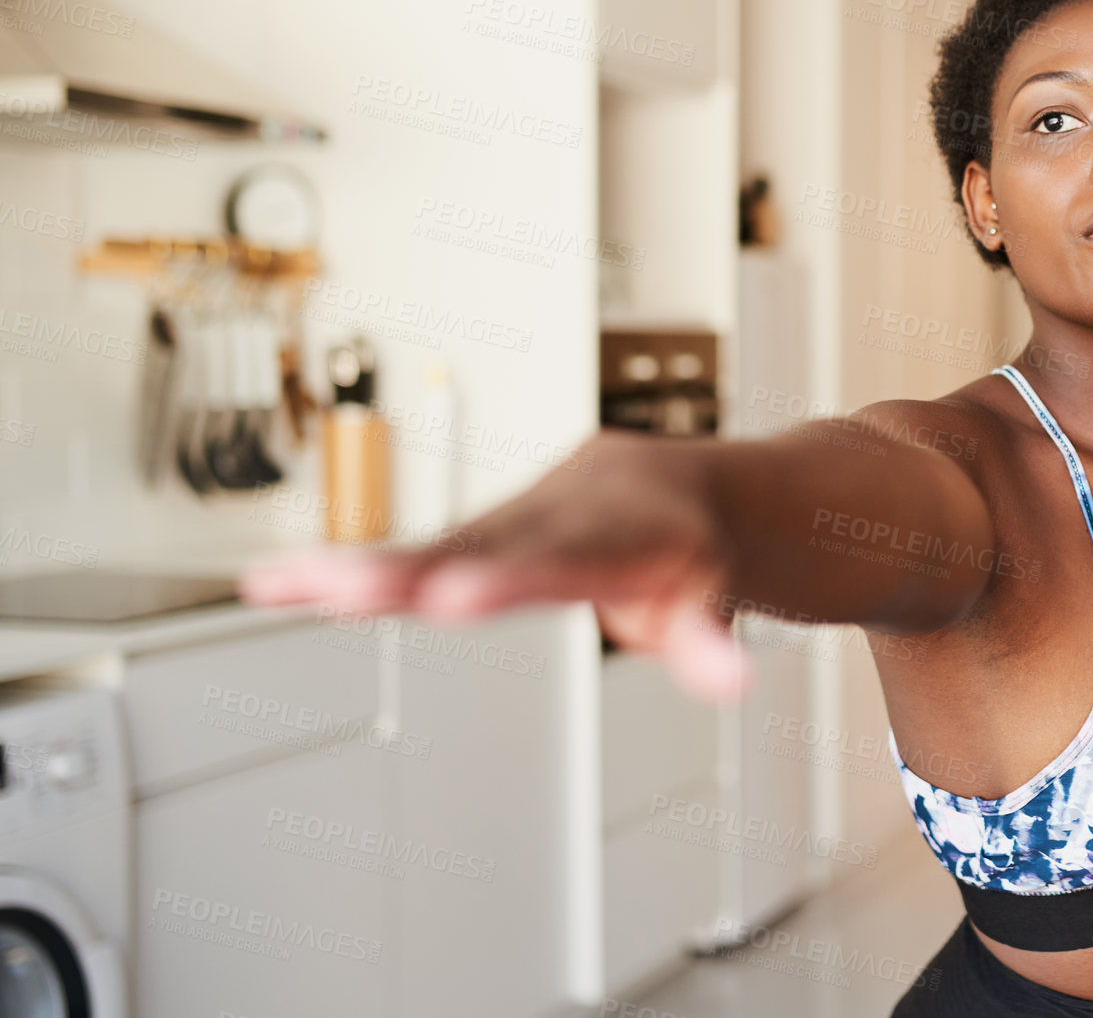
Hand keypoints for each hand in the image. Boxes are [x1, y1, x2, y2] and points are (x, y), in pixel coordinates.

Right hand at [237, 432, 751, 701]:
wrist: (686, 488)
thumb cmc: (697, 550)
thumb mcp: (716, 596)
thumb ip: (710, 641)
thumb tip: (735, 684)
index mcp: (613, 529)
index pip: (556, 559)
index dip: (504, 578)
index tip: (448, 598)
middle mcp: (553, 514)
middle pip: (476, 544)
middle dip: (410, 569)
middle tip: (345, 590)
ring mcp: (513, 519)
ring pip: (431, 542)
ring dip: (355, 566)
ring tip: (278, 585)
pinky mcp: (483, 531)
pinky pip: (414, 550)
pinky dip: (347, 567)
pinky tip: (276, 583)